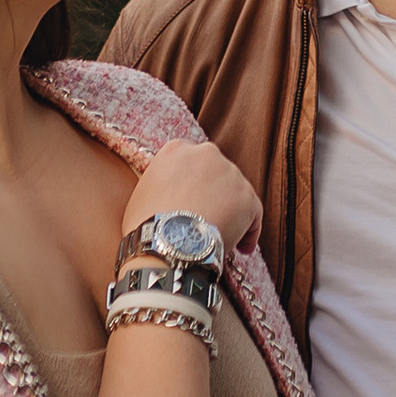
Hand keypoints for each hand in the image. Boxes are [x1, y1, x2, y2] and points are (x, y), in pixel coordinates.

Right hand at [118, 133, 261, 261]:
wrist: (166, 244)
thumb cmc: (145, 224)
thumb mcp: (142, 191)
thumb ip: (160, 181)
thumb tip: (166, 194)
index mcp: (176, 149)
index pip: (191, 162)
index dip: (193, 183)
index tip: (192, 199)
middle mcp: (206, 153)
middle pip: (215, 173)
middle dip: (214, 193)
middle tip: (207, 218)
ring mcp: (230, 173)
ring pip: (235, 193)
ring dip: (231, 211)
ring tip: (222, 237)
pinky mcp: (247, 197)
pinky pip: (253, 214)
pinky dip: (249, 230)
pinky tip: (242, 247)